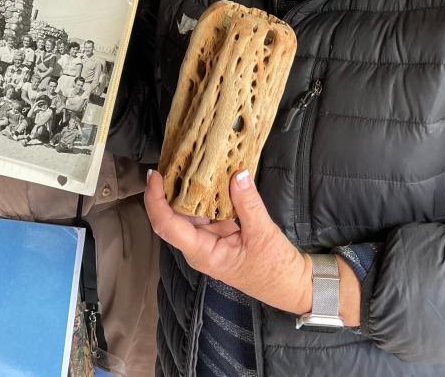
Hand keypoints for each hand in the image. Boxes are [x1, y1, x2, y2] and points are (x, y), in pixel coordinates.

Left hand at [144, 168, 312, 314]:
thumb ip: (247, 202)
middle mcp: (199, 246)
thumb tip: (238, 172)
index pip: (167, 225)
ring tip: (184, 161)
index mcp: (202, 252)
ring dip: (185, 189)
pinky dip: (205, 193)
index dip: (156, 201)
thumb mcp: (262, 233)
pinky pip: (205, 210)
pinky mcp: (219, 233)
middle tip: (170, 160)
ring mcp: (208, 240)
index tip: (155, 176)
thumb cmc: (274, 270)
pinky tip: (207, 174)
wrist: (289, 285)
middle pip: (171, 216)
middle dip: (166, 189)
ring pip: (188, 212)